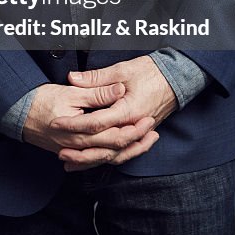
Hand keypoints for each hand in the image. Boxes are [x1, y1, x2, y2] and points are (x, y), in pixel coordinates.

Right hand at [22, 80, 153, 160]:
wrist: (17, 112)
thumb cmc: (42, 100)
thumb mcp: (71, 92)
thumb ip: (97, 92)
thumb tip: (119, 89)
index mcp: (81, 131)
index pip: (114, 135)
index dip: (134, 128)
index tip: (149, 118)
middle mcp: (79, 146)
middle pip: (114, 150)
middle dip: (136, 141)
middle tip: (153, 130)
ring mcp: (74, 151)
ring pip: (106, 158)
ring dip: (127, 151)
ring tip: (144, 142)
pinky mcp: (70, 151)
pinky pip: (94, 161)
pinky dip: (110, 158)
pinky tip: (121, 153)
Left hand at [52, 57, 176, 171]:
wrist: (177, 77)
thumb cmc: (151, 71)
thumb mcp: (122, 70)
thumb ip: (96, 78)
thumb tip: (72, 78)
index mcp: (128, 110)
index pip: (96, 123)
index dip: (74, 124)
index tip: (57, 123)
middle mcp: (134, 126)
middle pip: (104, 146)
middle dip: (80, 151)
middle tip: (60, 152)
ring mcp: (139, 132)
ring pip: (113, 155)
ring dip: (92, 161)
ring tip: (71, 163)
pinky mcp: (140, 134)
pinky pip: (122, 152)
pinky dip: (106, 158)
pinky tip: (92, 160)